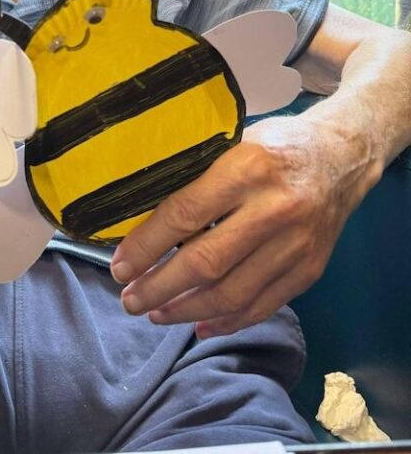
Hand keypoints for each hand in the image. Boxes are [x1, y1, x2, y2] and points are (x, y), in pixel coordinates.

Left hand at [110, 114, 375, 336]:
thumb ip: (197, 174)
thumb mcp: (234, 141)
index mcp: (247, 168)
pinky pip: (262, 305)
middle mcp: (274, 209)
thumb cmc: (276, 144)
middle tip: (130, 300)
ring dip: (187, 310)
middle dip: (160, 287)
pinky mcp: (310, 269)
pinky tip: (200, 324)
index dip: (147, 245)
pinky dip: (228, 320)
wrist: (343, 156)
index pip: (186, 214)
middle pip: (206, 262)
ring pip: (232, 293)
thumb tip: (140, 211)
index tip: (120, 265)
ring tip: (156, 313)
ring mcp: (295, 244)